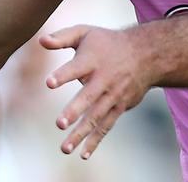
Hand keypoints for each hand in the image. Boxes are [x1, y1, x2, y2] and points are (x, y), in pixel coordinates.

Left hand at [40, 24, 154, 159]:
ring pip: (96, 117)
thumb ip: (62, 37)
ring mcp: (113, 96)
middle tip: (60, 123)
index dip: (63, 75)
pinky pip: (106, 126)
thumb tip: (40, 40)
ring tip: (65, 148)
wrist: (146, 54)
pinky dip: (96, 140)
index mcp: (92, 60)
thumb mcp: (86, 33)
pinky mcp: (119, 107)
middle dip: (75, 110)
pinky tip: (83, 154)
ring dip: (81, 133)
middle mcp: (104, 79)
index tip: (49, 83)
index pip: (76, 68)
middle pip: (88, 97)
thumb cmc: (108, 42)